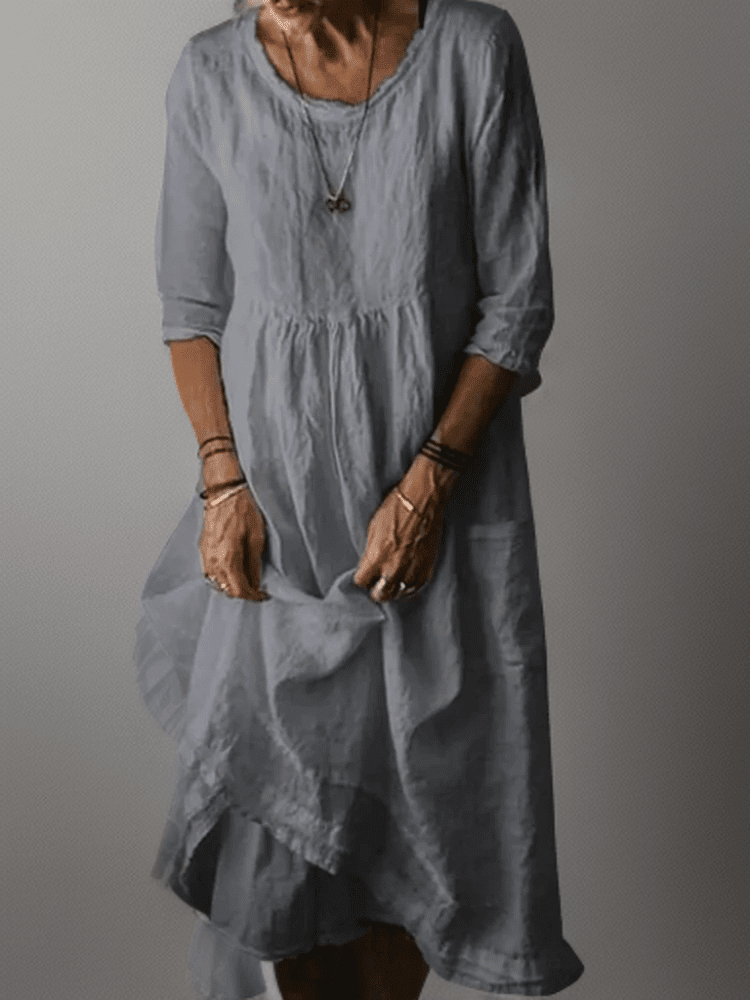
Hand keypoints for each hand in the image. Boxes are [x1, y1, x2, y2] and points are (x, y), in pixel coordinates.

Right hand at [199, 487, 270, 600]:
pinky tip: (233, 570)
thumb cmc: (242, 509)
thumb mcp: (257, 538)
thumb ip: (254, 564)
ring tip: (246, 580)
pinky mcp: (203, 548)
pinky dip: (222, 575)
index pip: (238, 590)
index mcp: (227, 559)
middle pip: (226, 589)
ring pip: (217, 582)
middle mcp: (213, 561)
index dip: (253, 596)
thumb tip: (256, 582)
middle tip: (256, 589)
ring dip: (231, 585)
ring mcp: (205, 555)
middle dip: (242, 592)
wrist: (225, 492)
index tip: (263, 595)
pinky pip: (211, 571)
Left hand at [353, 487, 446, 602]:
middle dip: (375, 590)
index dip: (362, 578)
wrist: (422, 501)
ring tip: (391, 583)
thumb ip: (370, 551)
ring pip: (398, 594)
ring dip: (393, 589)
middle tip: (375, 584)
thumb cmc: (396, 509)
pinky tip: (405, 582)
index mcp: (377, 557)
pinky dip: (409, 587)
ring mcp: (412, 570)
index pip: (362, 581)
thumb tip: (369, 565)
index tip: (364, 575)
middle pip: (380, 594)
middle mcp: (394, 568)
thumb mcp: (373, 528)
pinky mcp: (427, 568)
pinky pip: (415, 588)